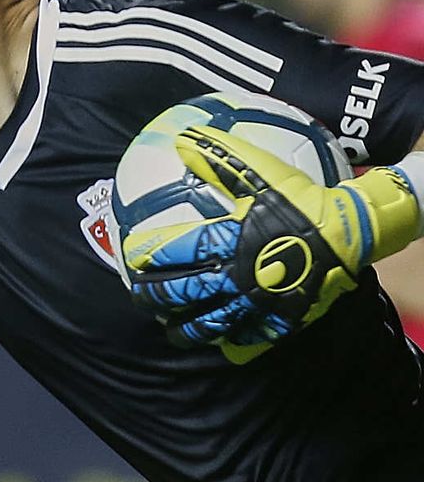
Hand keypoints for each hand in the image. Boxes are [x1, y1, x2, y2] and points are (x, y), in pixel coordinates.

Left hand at [121, 126, 420, 351]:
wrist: (352, 231)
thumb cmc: (303, 200)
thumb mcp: (261, 172)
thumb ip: (221, 158)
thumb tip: (182, 139)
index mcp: (226, 241)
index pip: (173, 252)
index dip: (146, 256)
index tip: (129, 258)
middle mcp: (235, 275)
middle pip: (182, 293)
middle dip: (154, 297)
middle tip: (140, 297)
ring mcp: (256, 302)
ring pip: (209, 324)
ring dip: (185, 328)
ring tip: (172, 329)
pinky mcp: (278, 318)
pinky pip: (248, 338)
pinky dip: (229, 342)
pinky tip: (220, 342)